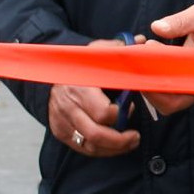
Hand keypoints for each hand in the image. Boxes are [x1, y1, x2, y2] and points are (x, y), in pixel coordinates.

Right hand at [49, 38, 144, 157]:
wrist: (53, 74)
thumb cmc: (83, 65)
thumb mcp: (98, 52)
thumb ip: (119, 49)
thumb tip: (140, 42)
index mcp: (80, 87)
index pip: (103, 112)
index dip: (120, 113)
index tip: (131, 107)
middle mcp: (69, 106)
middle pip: (96, 134)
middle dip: (120, 140)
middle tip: (135, 137)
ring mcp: (62, 120)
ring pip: (89, 145)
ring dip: (113, 148)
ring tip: (129, 142)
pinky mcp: (60, 131)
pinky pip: (82, 148)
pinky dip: (101, 151)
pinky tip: (115, 146)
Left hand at [146, 1, 193, 113]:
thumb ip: (182, 21)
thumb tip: (157, 28)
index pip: (188, 90)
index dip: (166, 84)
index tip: (151, 60)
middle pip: (171, 102)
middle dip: (149, 82)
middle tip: (139, 54)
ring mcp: (188, 86)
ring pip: (162, 98)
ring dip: (145, 77)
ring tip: (139, 48)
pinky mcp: (178, 82)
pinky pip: (159, 87)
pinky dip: (146, 73)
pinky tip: (142, 51)